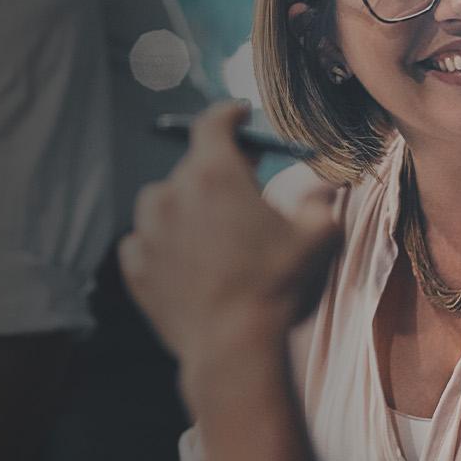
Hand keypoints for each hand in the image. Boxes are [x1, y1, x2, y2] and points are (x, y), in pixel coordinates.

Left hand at [119, 103, 343, 359]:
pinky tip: (185, 259)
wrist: (233, 346)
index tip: (239, 113)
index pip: (213, 122)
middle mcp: (172, 193)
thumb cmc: (278, 286)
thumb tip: (325, 186)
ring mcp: (147, 230)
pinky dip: (161, 242)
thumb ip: (320, 201)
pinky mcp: (135, 265)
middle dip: (218, 168)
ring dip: (185, 205)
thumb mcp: (319, 237)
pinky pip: (144, 240)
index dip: (229, 113)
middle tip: (243, 183)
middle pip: (192, 164)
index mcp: (214, 173)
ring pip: (162, 201)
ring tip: (212, 229)